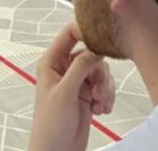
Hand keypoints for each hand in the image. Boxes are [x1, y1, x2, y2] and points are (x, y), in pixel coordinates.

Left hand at [28, 24, 113, 150]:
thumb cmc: (50, 126)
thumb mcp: (65, 93)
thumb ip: (81, 67)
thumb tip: (97, 48)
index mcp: (51, 62)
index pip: (70, 33)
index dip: (87, 31)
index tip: (104, 39)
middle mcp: (64, 68)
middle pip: (91, 53)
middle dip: (100, 72)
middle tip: (98, 91)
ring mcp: (77, 81)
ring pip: (101, 70)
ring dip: (104, 87)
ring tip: (98, 103)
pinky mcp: (88, 93)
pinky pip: (105, 85)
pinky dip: (107, 96)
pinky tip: (101, 109)